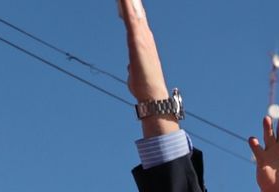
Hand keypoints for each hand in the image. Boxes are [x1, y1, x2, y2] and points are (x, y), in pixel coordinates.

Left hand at [118, 0, 176, 136]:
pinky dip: (127, 6)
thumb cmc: (144, 85)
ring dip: (128, 0)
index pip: (135, 18)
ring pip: (133, 10)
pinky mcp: (137, 40)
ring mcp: (142, 37)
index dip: (131, 5)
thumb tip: (131, 67)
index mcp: (144, 41)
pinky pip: (130, 18)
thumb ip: (133, 66)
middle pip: (135, 10)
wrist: (152, 94)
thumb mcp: (136, 71)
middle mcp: (145, 35)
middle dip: (130, 0)